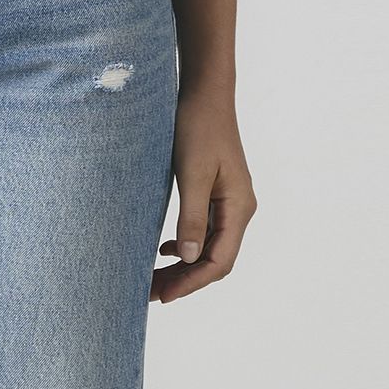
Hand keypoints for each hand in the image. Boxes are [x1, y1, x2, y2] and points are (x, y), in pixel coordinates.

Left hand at [154, 91, 255, 300]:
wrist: (205, 94)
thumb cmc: (198, 128)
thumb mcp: (192, 174)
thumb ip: (191, 217)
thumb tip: (187, 258)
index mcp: (239, 207)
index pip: (219, 262)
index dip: (191, 283)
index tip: (163, 295)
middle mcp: (239, 209)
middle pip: (214, 260)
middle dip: (184, 280)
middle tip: (149, 293)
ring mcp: (229, 203)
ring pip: (207, 248)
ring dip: (183, 266)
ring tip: (152, 278)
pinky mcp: (216, 194)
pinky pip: (204, 231)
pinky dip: (185, 246)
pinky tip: (165, 248)